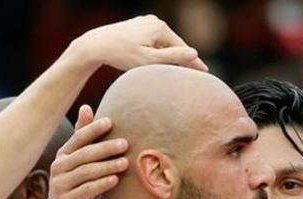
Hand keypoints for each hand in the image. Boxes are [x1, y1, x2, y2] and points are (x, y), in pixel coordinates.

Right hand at [42, 105, 128, 198]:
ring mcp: (60, 184)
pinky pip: (86, 190)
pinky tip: (115, 180)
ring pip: (86, 172)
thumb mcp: (76, 161)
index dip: (93, 129)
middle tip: (125, 144)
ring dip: (107, 166)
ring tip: (125, 163)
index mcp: (63, 154)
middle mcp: (59, 167)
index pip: (78, 138)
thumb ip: (82, 137)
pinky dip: (101, 184)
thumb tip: (85, 106)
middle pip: (84, 154)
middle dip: (105, 148)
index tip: (111, 122)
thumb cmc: (73, 184)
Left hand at [69, 15, 207, 72]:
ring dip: (168, 55)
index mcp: (160, 28)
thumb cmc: (121, 55)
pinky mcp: (137, 25)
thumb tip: (195, 54)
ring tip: (176, 70)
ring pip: (163, 42)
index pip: (182, 48)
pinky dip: (157, 50)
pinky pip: (153, 40)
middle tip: (194, 74)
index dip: (193, 62)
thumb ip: (172, 58)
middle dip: (181, 58)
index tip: (205, 72)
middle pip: (173, 44)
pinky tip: (157, 60)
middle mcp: (154, 21)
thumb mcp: (148, 60)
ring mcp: (145, 21)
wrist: (96, 45)